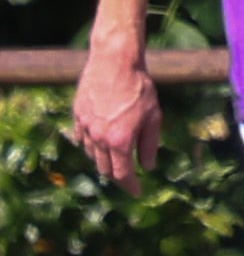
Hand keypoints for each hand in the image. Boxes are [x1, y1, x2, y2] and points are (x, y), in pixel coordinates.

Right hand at [70, 47, 162, 192]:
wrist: (114, 62)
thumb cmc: (139, 88)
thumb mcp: (154, 117)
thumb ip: (149, 144)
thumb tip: (148, 166)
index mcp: (119, 140)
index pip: (122, 173)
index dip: (130, 186)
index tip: (137, 192)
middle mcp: (98, 137)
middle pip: (105, 168)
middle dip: (117, 176)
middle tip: (128, 177)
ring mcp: (85, 127)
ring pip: (91, 155)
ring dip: (103, 161)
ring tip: (115, 160)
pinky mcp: (77, 116)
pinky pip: (82, 139)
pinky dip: (91, 146)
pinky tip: (100, 144)